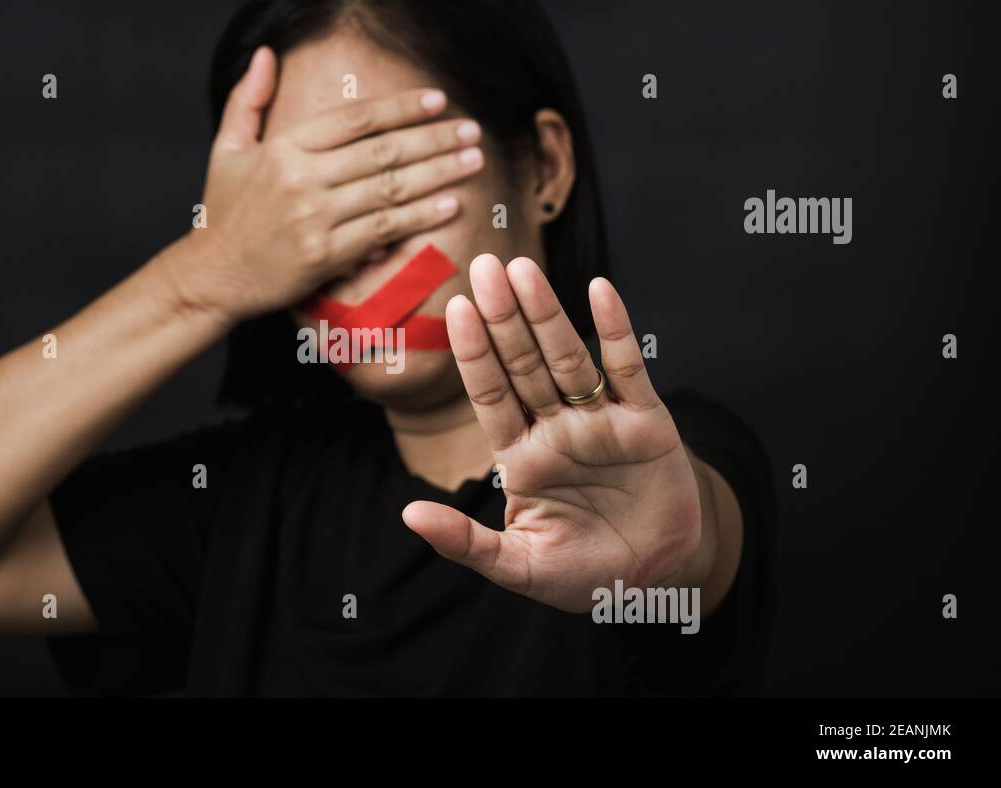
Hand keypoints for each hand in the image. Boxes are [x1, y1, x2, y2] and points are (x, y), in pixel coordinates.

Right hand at [182, 46, 485, 320]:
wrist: (213, 276)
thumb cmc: (224, 213)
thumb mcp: (227, 148)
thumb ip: (249, 100)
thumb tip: (266, 54)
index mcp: (284, 147)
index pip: (355, 118)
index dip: (401, 107)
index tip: (437, 100)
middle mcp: (302, 178)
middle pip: (383, 151)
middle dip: (434, 139)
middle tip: (472, 131)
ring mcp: (315, 218)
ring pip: (390, 188)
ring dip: (438, 174)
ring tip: (473, 161)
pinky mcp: (326, 255)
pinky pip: (384, 230)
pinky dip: (420, 216)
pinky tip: (450, 204)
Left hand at [402, 256, 703, 613]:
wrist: (657, 581)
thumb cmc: (584, 573)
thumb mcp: (519, 567)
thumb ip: (466, 543)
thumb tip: (408, 516)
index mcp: (521, 458)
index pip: (490, 396)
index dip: (474, 354)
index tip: (454, 309)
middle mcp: (557, 429)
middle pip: (523, 364)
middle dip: (502, 317)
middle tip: (483, 266)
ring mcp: (600, 422)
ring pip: (568, 358)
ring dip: (546, 315)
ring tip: (522, 270)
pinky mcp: (647, 422)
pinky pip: (627, 369)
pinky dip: (615, 330)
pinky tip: (599, 291)